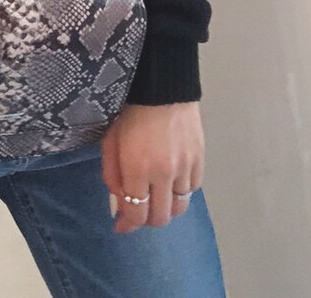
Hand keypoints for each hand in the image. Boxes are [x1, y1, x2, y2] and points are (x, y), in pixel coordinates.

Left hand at [100, 101, 204, 232]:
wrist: (162, 85)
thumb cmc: (130, 109)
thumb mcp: (111, 140)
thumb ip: (113, 174)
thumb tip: (119, 202)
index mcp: (138, 168)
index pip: (137, 214)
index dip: (128, 225)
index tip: (121, 225)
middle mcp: (164, 173)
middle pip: (161, 217)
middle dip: (147, 220)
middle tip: (140, 211)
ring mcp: (185, 167)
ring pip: (180, 207)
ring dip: (166, 207)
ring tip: (157, 197)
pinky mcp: (200, 158)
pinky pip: (193, 189)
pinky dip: (182, 191)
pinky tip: (172, 181)